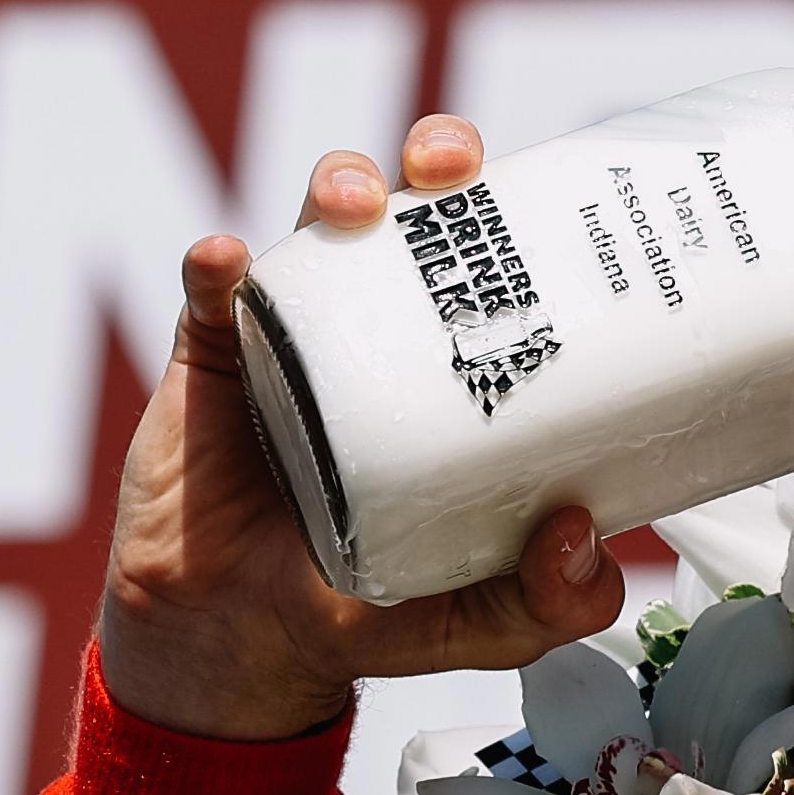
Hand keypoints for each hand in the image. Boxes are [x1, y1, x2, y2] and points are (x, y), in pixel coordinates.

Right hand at [93, 118, 630, 741]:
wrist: (234, 637)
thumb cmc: (364, 609)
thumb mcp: (472, 623)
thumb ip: (539, 602)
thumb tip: (584, 539)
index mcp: (453, 367)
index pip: (499, 262)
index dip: (524, 211)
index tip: (552, 193)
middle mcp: (379, 328)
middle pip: (414, 206)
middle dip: (435, 157)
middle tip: (452, 167)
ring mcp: (294, 330)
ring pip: (316, 222)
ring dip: (339, 185)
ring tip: (353, 204)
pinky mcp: (212, 353)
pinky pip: (209, 288)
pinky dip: (216, 264)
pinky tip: (227, 261)